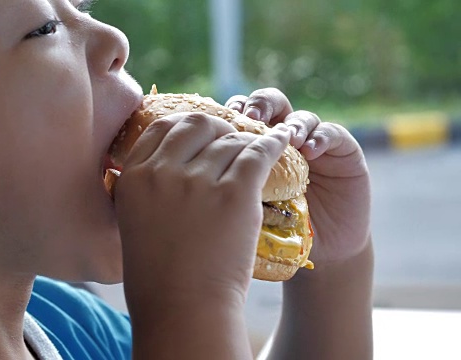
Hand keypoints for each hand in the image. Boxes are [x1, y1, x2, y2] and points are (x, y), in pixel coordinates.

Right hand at [116, 112, 291, 302]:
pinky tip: (280, 142)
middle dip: (217, 126)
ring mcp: (198, 183)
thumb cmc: (159, 276)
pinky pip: (258, 153)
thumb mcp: (136, 221)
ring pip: (231, 140)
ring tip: (260, 145)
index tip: (203, 133)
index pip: (162, 127)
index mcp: (133, 178)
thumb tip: (170, 160)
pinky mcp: (234, 195)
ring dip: (247, 140)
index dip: (186, 126)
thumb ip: (148, 186)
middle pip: (196, 123)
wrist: (183, 311)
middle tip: (230, 137)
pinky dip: (272, 144)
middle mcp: (162, 173)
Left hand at [226, 89, 370, 264]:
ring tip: (286, 138)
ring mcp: (311, 143)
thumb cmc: (277, 235)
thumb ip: (225, 186)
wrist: (322, 252)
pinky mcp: (343, 151)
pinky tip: (310, 151)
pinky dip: (321, 137)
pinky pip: (333, 133)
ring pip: (299, 116)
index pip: (236, 118)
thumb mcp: (243, 210)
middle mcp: (280, 140)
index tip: (218, 123)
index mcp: (251, 148)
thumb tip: (193, 173)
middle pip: (266, 105)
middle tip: (249, 116)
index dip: (227, 114)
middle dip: (257, 106)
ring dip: (290, 124)